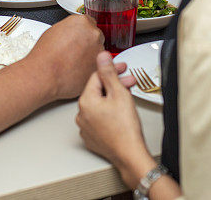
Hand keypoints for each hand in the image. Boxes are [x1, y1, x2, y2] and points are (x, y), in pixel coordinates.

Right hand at [23, 14, 104, 99]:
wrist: (45, 74)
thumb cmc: (45, 55)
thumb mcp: (54, 31)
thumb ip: (69, 29)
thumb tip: (71, 32)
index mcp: (82, 21)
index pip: (89, 23)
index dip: (83, 32)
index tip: (79, 38)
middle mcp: (93, 34)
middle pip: (95, 36)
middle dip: (88, 43)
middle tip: (75, 51)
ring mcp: (98, 50)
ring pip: (98, 52)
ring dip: (89, 56)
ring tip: (74, 62)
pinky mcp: (98, 65)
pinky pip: (96, 65)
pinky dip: (89, 68)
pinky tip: (77, 70)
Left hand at [76, 51, 154, 185]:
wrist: (129, 154)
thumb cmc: (125, 128)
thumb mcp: (119, 93)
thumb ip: (109, 72)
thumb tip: (101, 57)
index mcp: (85, 101)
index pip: (96, 76)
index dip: (112, 70)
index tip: (122, 69)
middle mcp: (81, 114)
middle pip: (97, 90)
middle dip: (114, 85)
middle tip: (128, 83)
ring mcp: (85, 127)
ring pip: (98, 105)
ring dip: (112, 98)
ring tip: (126, 100)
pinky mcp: (92, 137)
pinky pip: (98, 119)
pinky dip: (108, 113)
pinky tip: (119, 114)